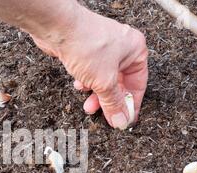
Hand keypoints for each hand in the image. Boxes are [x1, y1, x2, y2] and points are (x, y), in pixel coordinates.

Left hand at [31, 6, 147, 129]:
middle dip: (109, 101)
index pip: (138, 84)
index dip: (131, 104)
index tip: (125, 119)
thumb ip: (113, 103)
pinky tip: (79, 85)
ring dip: (96, 94)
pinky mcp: (88, 51)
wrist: (58, 28)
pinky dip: (86, 82)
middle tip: (104, 115)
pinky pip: (91, 73)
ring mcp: (104, 49)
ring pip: (104, 80)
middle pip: (120, 83)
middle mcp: (122, 48)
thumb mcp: (104, 82)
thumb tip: (121, 119)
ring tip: (88, 104)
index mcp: (135, 50)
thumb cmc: (86, 44)